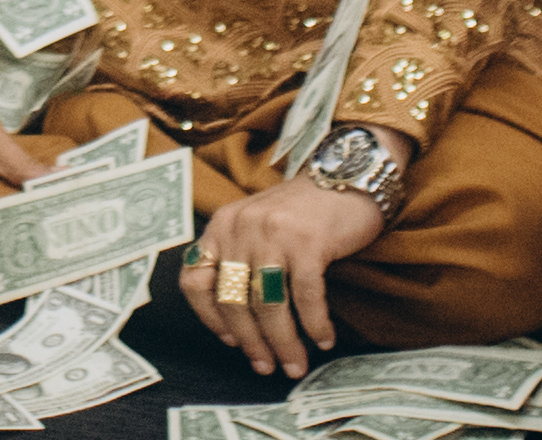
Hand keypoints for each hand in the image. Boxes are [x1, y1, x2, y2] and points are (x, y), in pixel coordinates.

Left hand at [185, 173, 399, 378]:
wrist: (346, 175)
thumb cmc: (303, 212)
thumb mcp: (257, 227)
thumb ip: (240, 261)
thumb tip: (237, 328)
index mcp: (222, 225)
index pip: (195, 280)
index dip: (209, 318)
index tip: (231, 341)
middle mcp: (241, 227)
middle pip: (233, 301)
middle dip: (252, 343)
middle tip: (268, 367)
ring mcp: (274, 233)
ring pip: (268, 306)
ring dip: (284, 343)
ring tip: (295, 363)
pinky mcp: (308, 241)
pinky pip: (307, 298)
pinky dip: (315, 325)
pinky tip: (323, 339)